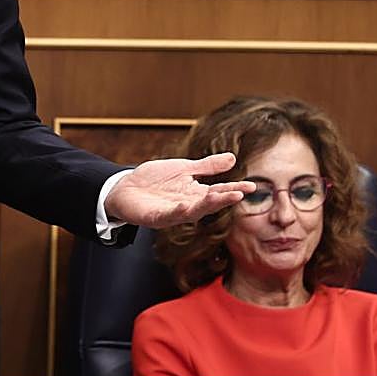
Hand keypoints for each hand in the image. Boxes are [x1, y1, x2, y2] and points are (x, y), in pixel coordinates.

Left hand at [104, 153, 253, 228]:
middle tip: (239, 193)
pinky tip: (185, 205)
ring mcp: (172, 212)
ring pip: (192, 210)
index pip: (218, 190)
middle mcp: (187, 204)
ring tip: (220, 196)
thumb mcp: (183, 169)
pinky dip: (178, 211)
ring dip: (206, 205)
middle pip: (209, 202)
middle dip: (224, 198)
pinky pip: (168, 215)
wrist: (125, 187)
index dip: (233, 188)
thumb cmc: (154, 179)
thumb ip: (207, 167)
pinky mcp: (156, 217)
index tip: (251, 186)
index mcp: (195, 192)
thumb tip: (233, 158)